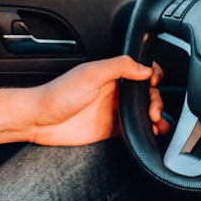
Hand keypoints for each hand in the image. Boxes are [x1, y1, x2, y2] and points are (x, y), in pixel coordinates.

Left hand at [0, 56, 168, 151]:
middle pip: (146, 94)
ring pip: (142, 112)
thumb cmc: (57, 95)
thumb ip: (119, 67)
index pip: (140, 70)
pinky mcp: (110, 129)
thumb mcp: (90, 74)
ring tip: (160, 124)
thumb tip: (145, 68)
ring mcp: (113, 110)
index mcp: (111, 74)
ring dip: (155, 117)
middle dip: (156, 101)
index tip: (156, 83)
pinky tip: (151, 133)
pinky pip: (133, 130)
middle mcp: (114, 91)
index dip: (153, 75)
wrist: (39, 121)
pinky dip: (145, 131)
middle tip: (154, 111)